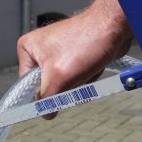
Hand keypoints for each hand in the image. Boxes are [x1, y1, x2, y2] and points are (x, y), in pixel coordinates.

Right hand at [16, 0, 133, 99]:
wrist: (114, 27)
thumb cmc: (86, 41)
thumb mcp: (58, 77)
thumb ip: (47, 99)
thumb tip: (45, 114)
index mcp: (27, 48)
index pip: (27, 85)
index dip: (41, 95)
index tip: (52, 102)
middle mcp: (40, 49)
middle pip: (47, 85)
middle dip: (65, 86)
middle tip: (74, 74)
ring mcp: (58, 52)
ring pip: (64, 83)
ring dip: (78, 81)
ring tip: (85, 66)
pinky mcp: (74, 55)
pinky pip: (76, 77)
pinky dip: (86, 76)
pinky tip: (92, 64)